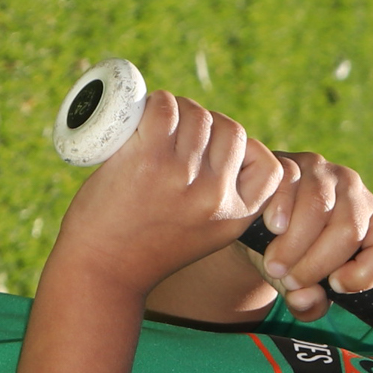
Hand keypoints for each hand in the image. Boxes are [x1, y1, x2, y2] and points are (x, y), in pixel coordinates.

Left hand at [54, 91, 283, 297]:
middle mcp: (215, 197)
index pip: (272, 167)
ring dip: (178, 110)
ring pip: (197, 114)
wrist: (100, 270)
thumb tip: (221, 146)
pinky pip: (165, 107)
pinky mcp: (149, 159)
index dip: (247, 152)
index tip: (218, 155)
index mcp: (236, 217)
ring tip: (155, 130)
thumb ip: (220, 200)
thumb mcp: (203, 233)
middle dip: (206, 126)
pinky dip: (155, 102)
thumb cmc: (145, 247)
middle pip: (230, 130)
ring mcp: (183, 176)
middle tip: (176, 139)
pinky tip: (141, 117)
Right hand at [251, 153, 372, 320]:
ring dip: (294, 244)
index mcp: (372, 222)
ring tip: (273, 265)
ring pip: (319, 206)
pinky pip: (290, 182)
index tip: (334, 286)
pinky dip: (280, 209)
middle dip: (316, 264)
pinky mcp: (290, 161)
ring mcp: (323, 172)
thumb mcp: (301, 285)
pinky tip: (272, 227)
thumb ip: (308, 303)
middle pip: (349, 230)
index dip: (365, 274)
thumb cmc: (289, 257)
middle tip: (289, 280)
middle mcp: (354, 192)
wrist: (252, 223)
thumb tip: (304, 298)